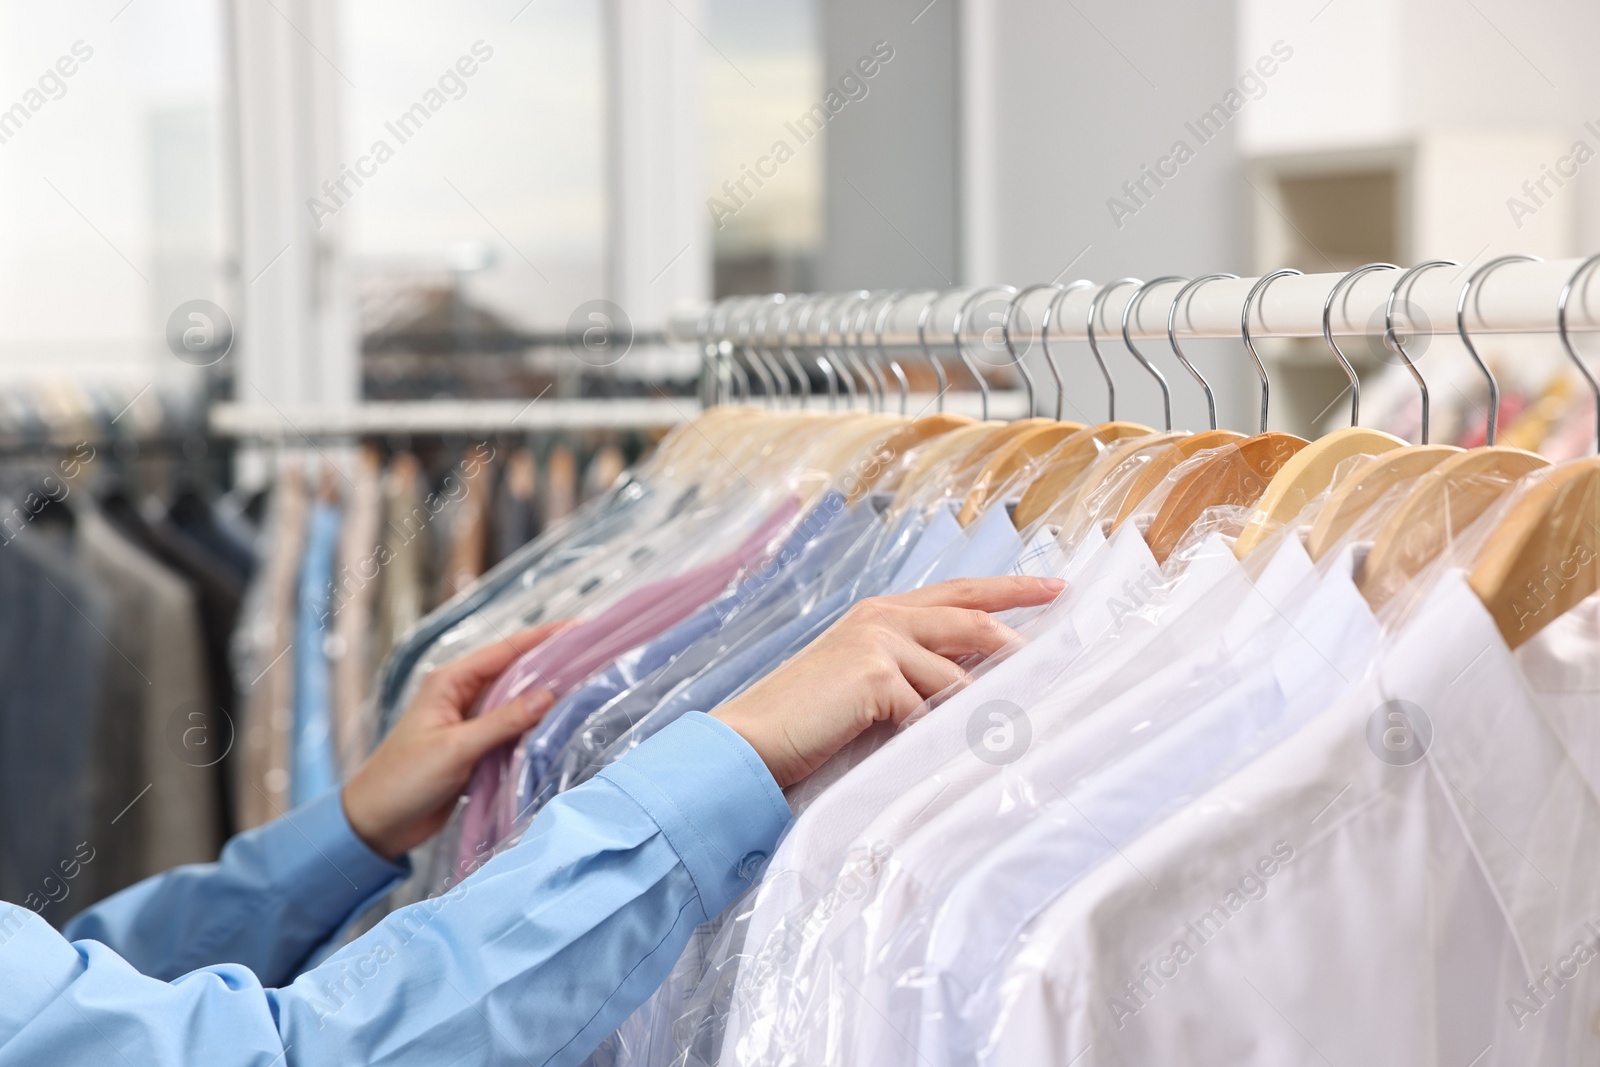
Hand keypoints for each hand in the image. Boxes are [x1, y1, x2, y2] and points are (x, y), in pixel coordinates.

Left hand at [343, 621, 573, 859]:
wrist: (376, 824)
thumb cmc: (404, 780)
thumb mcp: (456, 748)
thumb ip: (503, 722)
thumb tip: (549, 695)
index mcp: (451, 681)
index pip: (506, 650)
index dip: (544, 638)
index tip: (581, 629)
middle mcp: (462, 695)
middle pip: (516, 672)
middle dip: (552, 665)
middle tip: (594, 660)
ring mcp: (470, 721)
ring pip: (517, 702)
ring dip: (545, 699)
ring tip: (588, 689)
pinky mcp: (476, 747)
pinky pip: (512, 730)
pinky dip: (534, 728)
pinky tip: (560, 727)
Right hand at [713, 576, 1062, 787]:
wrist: (752, 740)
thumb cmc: (807, 721)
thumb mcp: (867, 684)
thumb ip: (913, 672)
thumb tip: (974, 685)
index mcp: (882, 613)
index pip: (961, 592)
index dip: (1012, 589)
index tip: (1055, 588)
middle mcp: (883, 617)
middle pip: (973, 619)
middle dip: (1019, 639)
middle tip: (1059, 658)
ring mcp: (879, 642)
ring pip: (957, 678)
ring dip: (975, 713)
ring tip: (991, 740)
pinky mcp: (876, 675)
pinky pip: (930, 711)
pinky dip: (936, 736)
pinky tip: (933, 756)